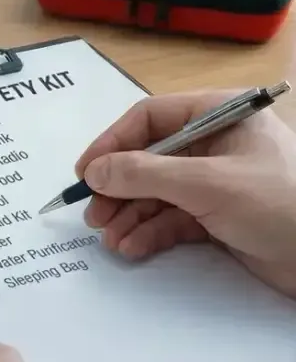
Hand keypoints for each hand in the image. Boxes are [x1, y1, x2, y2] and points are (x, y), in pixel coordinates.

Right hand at [75, 91, 295, 296]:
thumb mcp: (208, 183)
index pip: (151, 117)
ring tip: (110, 239)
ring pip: (158, 192)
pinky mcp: (220, 216)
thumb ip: (146, 174)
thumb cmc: (278, 204)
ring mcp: (217, 181)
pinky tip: (133, 247)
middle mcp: (215, 143)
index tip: (85, 172)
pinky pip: (173, 218)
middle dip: (119, 187)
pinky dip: (151, 232)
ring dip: (131, 214)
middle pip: (149, 158)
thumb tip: (94, 172)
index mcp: (219, 114)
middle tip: (94, 215)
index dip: (113, 143)